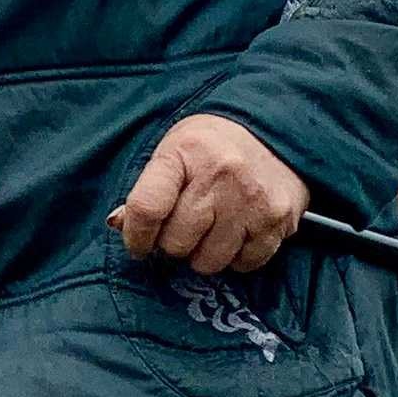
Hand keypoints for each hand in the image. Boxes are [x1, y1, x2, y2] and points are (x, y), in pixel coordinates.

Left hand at [109, 113, 307, 277]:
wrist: (274, 132)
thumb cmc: (212, 147)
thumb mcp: (174, 152)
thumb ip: (147, 190)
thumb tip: (118, 224)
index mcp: (185, 152)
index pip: (147, 208)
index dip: (136, 236)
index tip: (138, 243)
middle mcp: (220, 175)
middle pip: (176, 243)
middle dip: (174, 243)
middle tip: (185, 227)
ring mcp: (252, 200)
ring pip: (209, 262)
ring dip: (205, 254)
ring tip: (212, 229)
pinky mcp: (278, 220)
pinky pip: (245, 264)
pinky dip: (237, 257)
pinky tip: (237, 233)